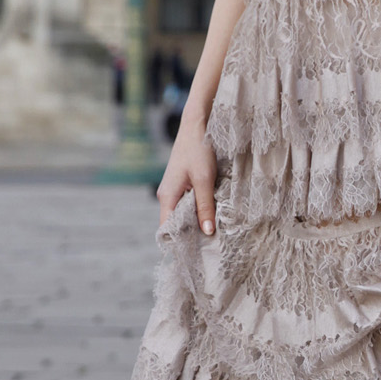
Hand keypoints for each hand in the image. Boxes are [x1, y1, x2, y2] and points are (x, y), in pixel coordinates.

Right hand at [157, 114, 217, 234]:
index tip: (195, 253)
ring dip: (196, 222)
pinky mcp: (183, 184)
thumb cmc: (198, 150)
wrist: (196, 125)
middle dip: (190, 234)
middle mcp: (167, 195)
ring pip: (183, 214)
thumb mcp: (205, 180)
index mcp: (167, 197)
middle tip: (209, 246)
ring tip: (213, 233)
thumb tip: (207, 232)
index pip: (166, 229)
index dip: (178, 242)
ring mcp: (174, 190)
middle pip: (175, 223)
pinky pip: (188, 204)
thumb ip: (205, 206)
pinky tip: (212, 214)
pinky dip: (198, 210)